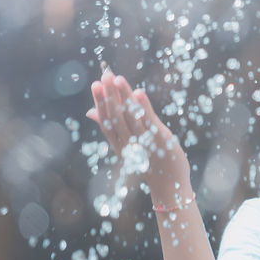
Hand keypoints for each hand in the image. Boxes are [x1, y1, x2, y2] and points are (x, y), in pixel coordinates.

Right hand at [86, 66, 190, 201]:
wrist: (169, 184)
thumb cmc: (148, 161)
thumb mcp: (126, 144)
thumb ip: (110, 127)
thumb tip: (90, 111)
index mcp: (118, 143)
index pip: (106, 120)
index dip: (100, 102)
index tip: (95, 84)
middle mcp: (129, 143)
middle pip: (116, 116)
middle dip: (110, 95)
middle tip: (105, 75)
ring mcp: (144, 143)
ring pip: (131, 117)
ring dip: (124, 97)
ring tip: (118, 79)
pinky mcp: (161, 142)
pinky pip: (150, 123)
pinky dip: (144, 108)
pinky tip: (139, 93)